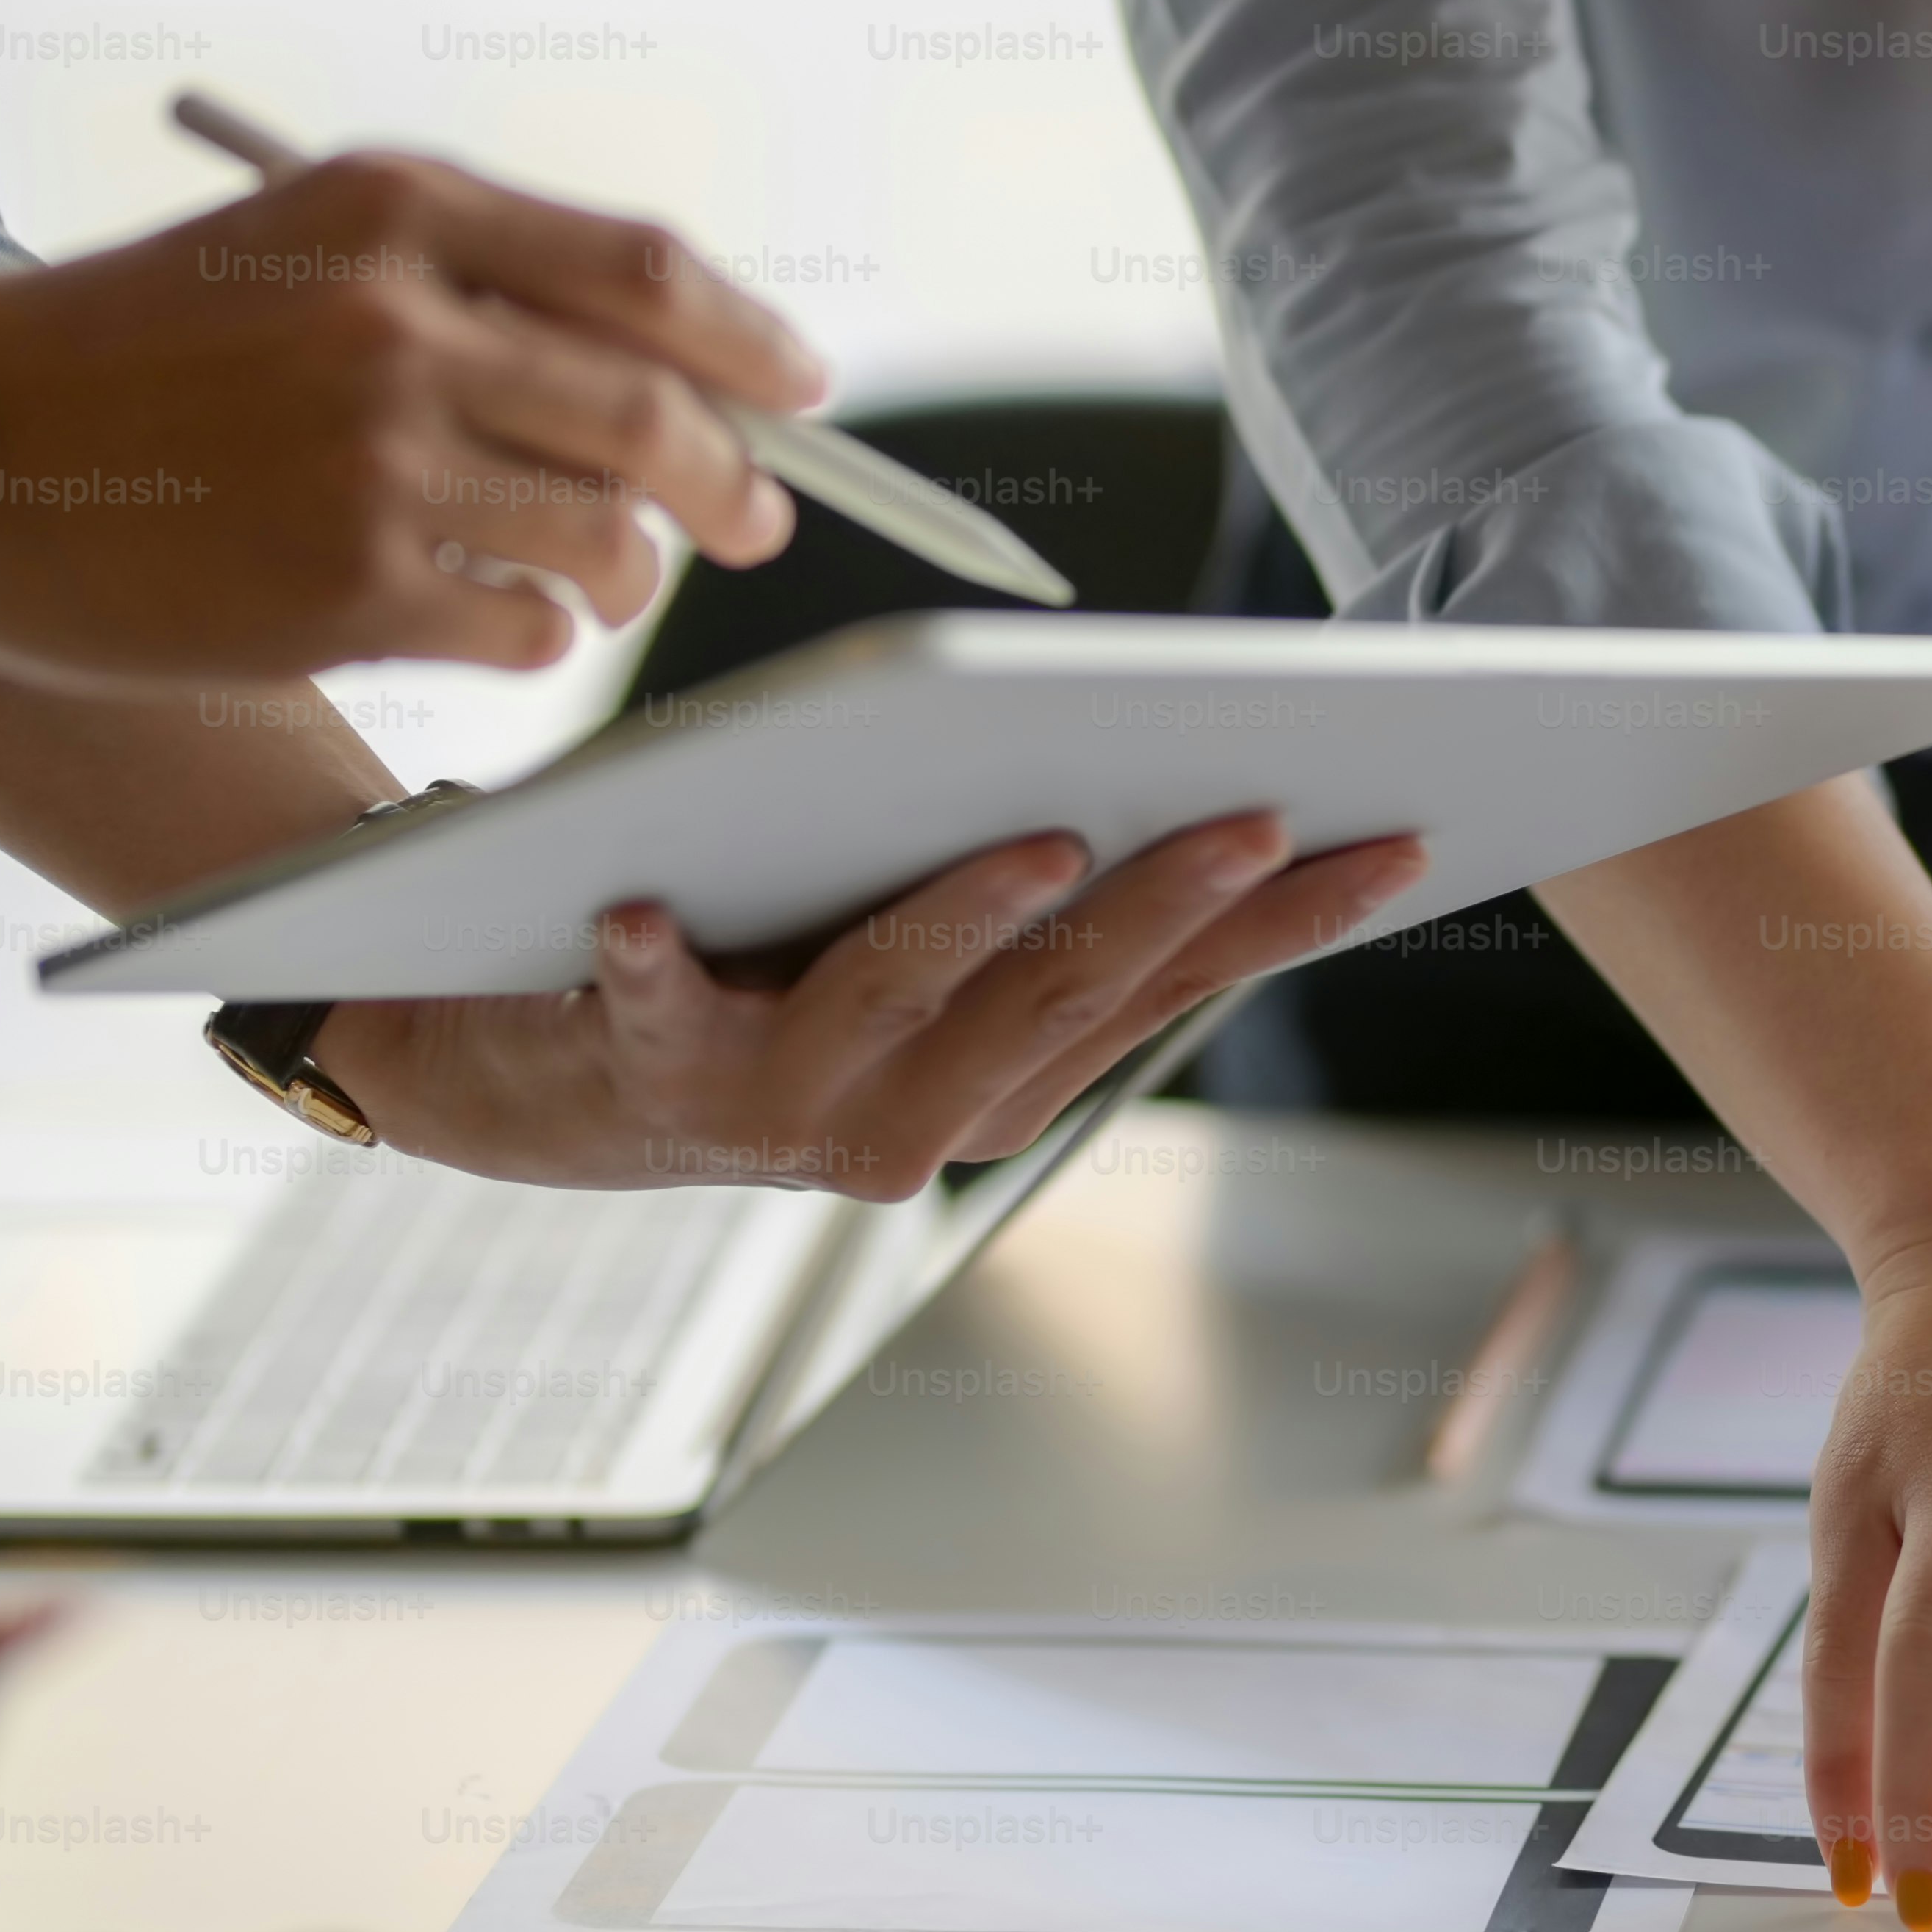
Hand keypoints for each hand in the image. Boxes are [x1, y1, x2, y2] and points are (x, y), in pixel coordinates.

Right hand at [0, 154, 830, 685]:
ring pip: (610, 536)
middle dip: (735, 483)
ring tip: (589, 580)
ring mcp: (376, 456)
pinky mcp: (347, 584)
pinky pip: (529, 628)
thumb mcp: (299, 249)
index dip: (752, 341)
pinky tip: (495, 624)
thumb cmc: (129, 350)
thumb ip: (474, 284)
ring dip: (628, 573)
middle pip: (660, 414)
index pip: (649, 272)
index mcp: (399, 211)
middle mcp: (400, 320)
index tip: (802, 391)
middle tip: (754, 521)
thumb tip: (680, 371)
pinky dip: (538, 636)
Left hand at [312, 813, 1423, 1192]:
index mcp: (1005, 1090)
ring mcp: (786, 1112)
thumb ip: (1034, 914)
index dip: (1288, 921)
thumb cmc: (763, 981)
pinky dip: (645, 964)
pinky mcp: (646, 1068)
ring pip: (904, 996)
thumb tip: (1199, 806)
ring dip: (971, 920)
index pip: (1173, 988)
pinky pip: (652, 1008)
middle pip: (1063, 989)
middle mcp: (914, 1126)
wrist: (542, 1082)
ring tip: (1038, 843)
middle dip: (1171, 897)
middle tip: (1259, 813)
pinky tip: (635, 916)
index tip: (1390, 842)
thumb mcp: (923, 962)